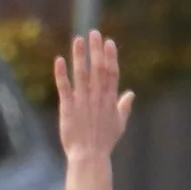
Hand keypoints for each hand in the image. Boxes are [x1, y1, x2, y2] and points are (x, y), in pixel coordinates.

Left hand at [53, 32, 134, 161]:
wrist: (89, 157)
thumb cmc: (104, 142)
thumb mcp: (119, 124)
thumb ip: (124, 107)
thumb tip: (131, 94)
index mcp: (110, 99)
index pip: (112, 73)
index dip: (110, 56)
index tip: (108, 42)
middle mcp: (97, 97)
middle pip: (98, 69)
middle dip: (96, 50)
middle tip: (94, 33)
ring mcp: (83, 101)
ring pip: (81, 74)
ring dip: (80, 56)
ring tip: (78, 40)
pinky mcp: (68, 108)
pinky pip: (64, 87)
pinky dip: (62, 74)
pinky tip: (59, 60)